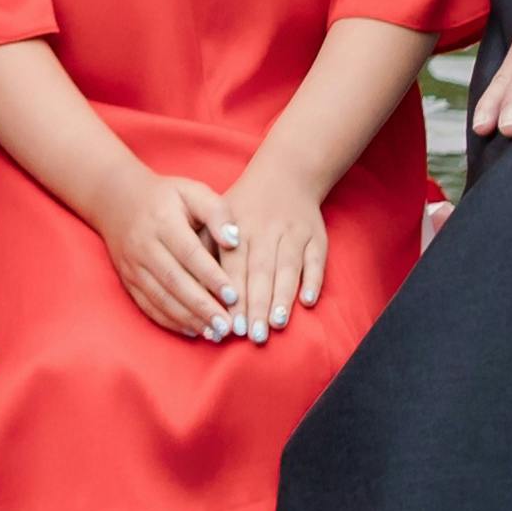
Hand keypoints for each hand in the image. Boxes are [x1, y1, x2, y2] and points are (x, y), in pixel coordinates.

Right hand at [98, 167, 248, 340]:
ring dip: (188, 318)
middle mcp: (144, 245)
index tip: (234, 296)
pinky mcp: (128, 280)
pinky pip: (148, 305)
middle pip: (174, 280)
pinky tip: (192, 330)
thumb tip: (234, 240)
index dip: (211, 276)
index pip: (189, 253)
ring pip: (160, 297)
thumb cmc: (166, 197)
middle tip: (228, 326)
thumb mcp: (192, 191)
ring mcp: (133, 265)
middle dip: (202, 306)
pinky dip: (170, 321)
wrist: (117, 200)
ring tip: (215, 333)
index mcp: (163, 221)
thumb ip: (217, 211)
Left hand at [219, 161, 336, 339]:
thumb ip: (205, 247)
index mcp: (238, 226)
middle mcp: (266, 229)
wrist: (286, 174)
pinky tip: (308, 302)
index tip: (231, 325)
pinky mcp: (316, 235)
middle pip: (261, 271)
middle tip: (253, 336)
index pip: (234, 266)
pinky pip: (317, 259)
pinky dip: (314, 280)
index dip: (234, 295)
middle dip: (257, 305)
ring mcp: (293, 232)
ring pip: (288, 267)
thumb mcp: (216, 216)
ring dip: (283, 297)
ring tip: (276, 324)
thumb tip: (194, 287)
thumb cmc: (243, 205)